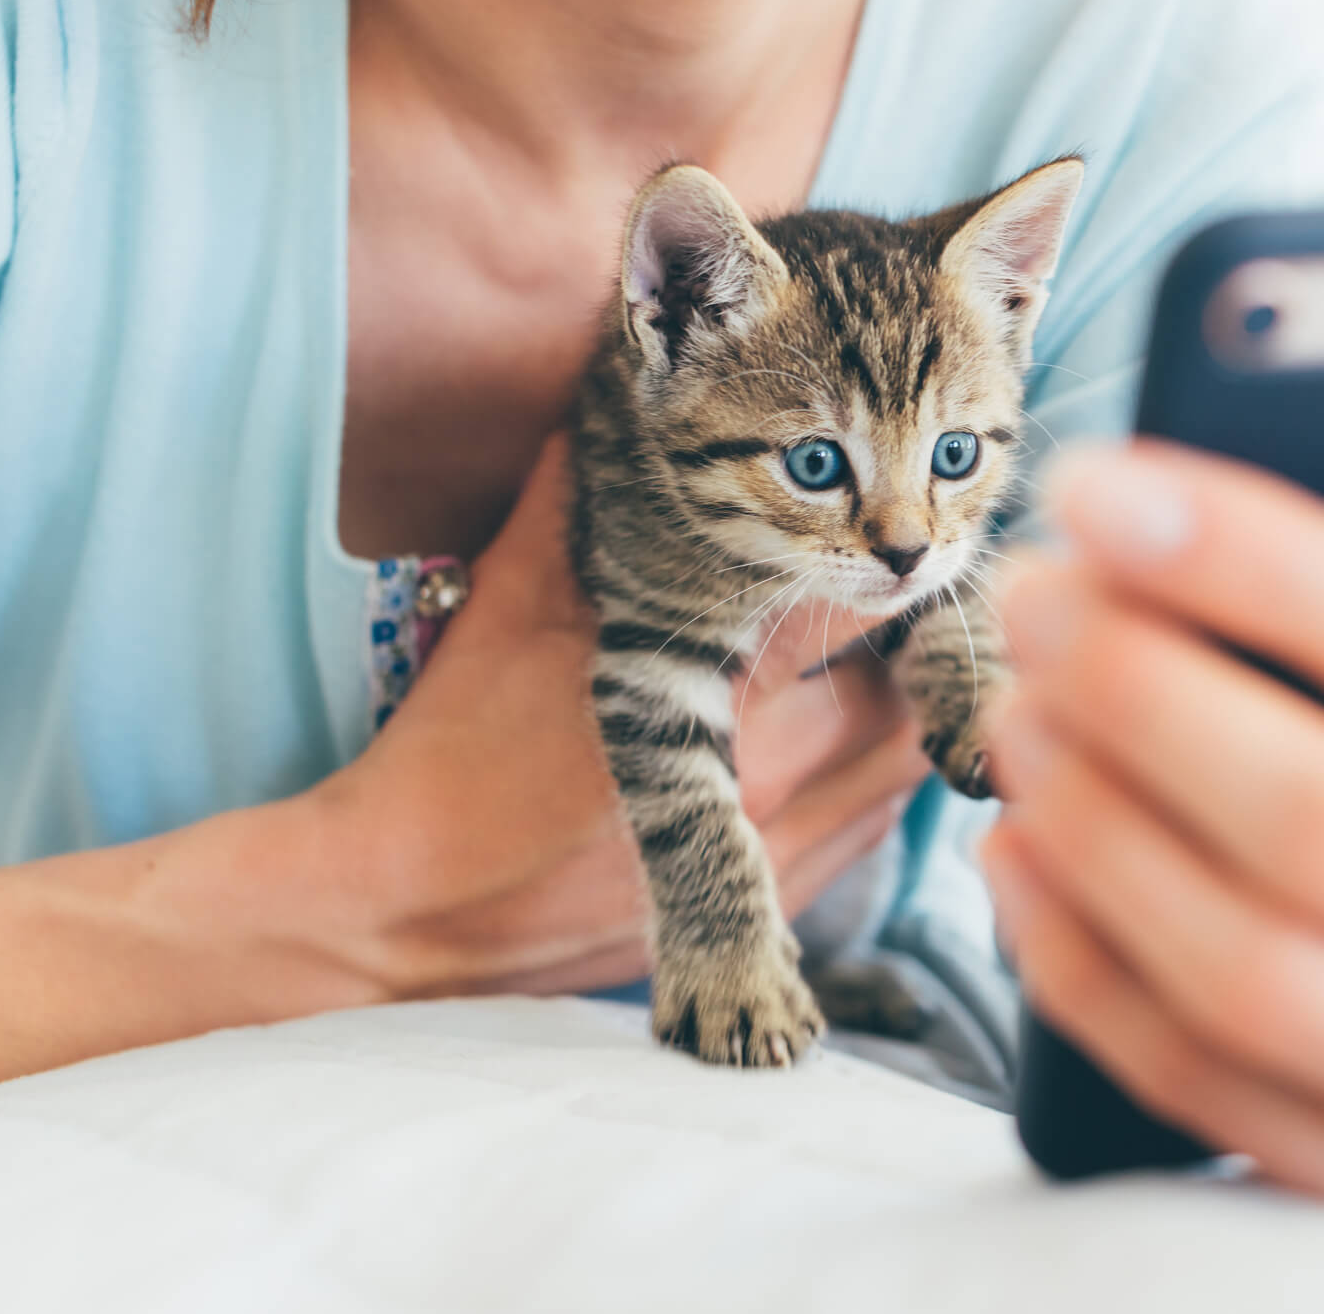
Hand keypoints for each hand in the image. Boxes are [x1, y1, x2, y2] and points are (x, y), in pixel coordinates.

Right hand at [290, 436, 928, 998]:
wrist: (412, 920)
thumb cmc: (454, 754)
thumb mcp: (511, 606)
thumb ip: (575, 499)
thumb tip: (594, 403)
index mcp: (725, 687)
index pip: (854, 597)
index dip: (870, 549)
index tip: (858, 515)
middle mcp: (785, 771)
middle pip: (911, 680)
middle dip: (905, 627)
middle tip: (873, 578)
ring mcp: (795, 841)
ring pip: (909, 752)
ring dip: (902, 696)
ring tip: (858, 653)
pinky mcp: (788, 892)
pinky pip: (880, 815)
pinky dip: (875, 765)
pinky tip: (832, 731)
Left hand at [983, 253, 1323, 1209]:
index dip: (1256, 556)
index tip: (1103, 479)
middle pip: (1320, 822)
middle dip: (1139, 687)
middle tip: (1026, 588)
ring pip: (1241, 969)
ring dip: (1090, 819)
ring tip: (1011, 699)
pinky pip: (1199, 1087)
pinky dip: (1081, 966)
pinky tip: (1021, 853)